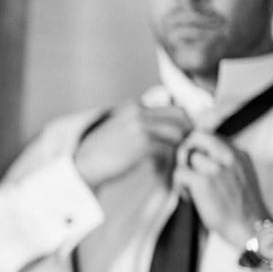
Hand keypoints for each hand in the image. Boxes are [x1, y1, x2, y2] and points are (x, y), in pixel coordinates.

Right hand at [73, 101, 191, 187]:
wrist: (84, 164)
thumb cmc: (103, 150)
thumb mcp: (120, 125)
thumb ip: (141, 119)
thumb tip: (165, 120)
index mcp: (134, 105)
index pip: (175, 108)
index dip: (183, 124)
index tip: (183, 137)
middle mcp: (139, 112)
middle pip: (181, 117)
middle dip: (187, 132)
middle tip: (184, 148)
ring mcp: (142, 126)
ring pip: (179, 133)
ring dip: (181, 146)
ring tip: (175, 158)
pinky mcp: (143, 143)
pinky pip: (170, 148)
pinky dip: (172, 158)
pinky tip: (166, 166)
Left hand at [172, 131, 270, 248]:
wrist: (252, 228)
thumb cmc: (242, 208)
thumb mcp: (240, 176)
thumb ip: (224, 163)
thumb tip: (197, 156)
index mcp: (239, 154)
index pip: (210, 136)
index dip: (197, 147)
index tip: (194, 162)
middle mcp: (229, 156)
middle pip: (197, 136)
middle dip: (185, 149)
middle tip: (185, 168)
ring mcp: (216, 168)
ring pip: (186, 156)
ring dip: (182, 172)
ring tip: (189, 188)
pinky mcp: (204, 181)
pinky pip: (179, 173)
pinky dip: (178, 185)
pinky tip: (187, 196)